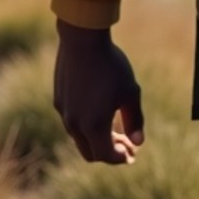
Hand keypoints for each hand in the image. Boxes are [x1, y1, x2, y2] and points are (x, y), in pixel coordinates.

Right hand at [53, 20, 144, 163]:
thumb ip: (135, 119)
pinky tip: (100, 111)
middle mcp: (74, 124)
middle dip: (109, 152)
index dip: (120, 158)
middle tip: (125, 144)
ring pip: (80, 138)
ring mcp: (64, 112)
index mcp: (93, 126)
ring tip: (115, 128)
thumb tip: (139, 142)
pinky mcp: (59, 100)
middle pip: (90, 153)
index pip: (106, 155)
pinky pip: (73, 122)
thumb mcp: (130, 92)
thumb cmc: (111, 66)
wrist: (82, 40)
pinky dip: (86, 126)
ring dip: (97, 139)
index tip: (132, 154)